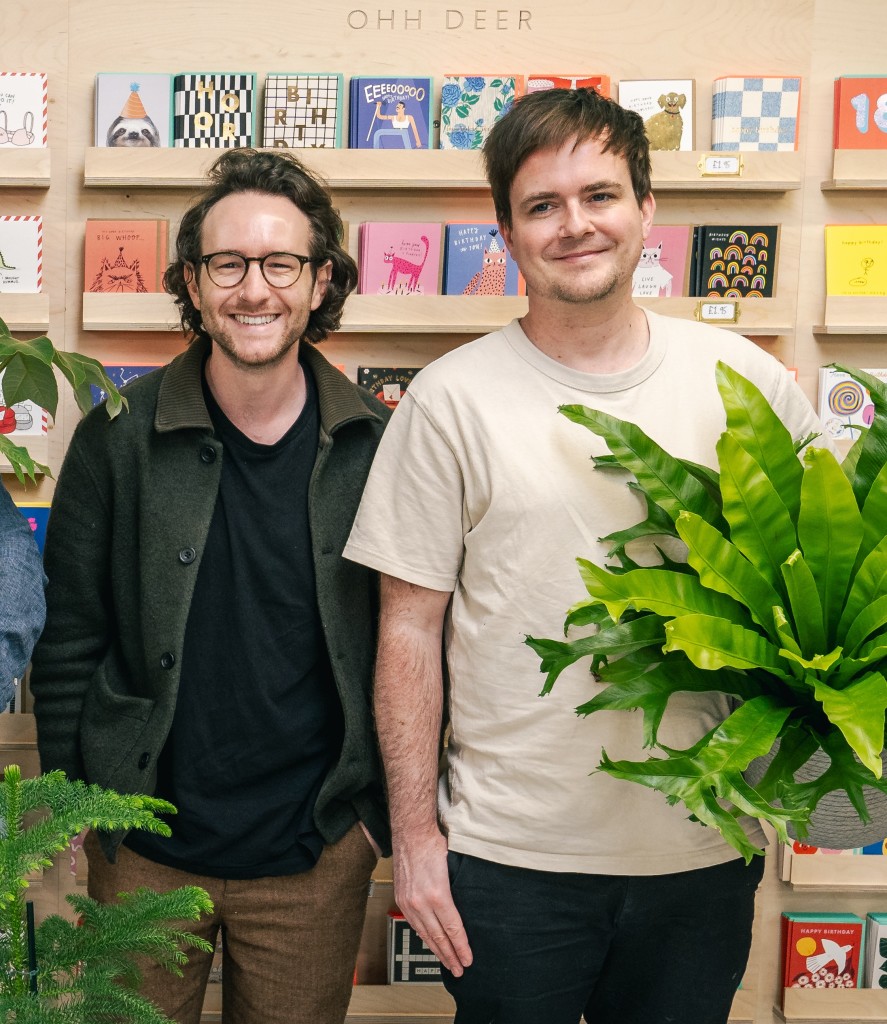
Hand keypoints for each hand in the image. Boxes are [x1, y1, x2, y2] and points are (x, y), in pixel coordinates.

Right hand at [392, 829, 472, 975]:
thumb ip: (457, 890)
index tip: (468, 959)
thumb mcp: (453, 867)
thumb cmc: (433, 844)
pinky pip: (413, 924)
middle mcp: (421, 902)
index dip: (461, 946)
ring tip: (446, 962)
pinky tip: (429, 942)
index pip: (453, 928)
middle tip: (459, 969)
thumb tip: (465, 906)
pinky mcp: (402, 899)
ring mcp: (409, 902)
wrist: (410, 833)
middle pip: (438, 936)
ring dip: (436, 950)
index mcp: (438, 895)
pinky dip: (423, 936)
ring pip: (424, 933)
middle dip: (450, 955)